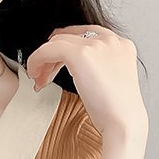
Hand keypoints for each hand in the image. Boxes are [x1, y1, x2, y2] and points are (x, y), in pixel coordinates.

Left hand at [25, 25, 147, 138]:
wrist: (123, 123)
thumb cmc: (116, 113)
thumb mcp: (110, 83)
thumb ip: (98, 70)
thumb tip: (78, 72)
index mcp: (121, 46)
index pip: (87, 36)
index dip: (66, 48)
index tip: (54, 63)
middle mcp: (110, 40)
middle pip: (71, 37)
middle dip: (53, 56)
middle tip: (43, 77)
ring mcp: (97, 44)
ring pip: (58, 41)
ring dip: (44, 60)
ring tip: (39, 80)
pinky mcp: (81, 53)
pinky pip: (49, 49)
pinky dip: (37, 59)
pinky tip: (35, 75)